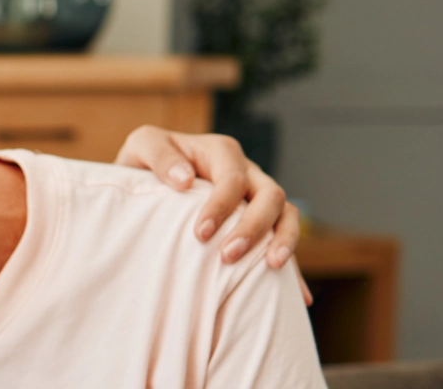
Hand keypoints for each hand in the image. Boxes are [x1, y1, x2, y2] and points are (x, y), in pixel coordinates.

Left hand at [114, 125, 311, 304]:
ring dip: (284, 240)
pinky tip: (299, 296)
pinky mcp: (260, 224)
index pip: (232, 177)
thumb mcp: (142, 146)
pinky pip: (284, 241)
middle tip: (227, 256)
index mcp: (221, 152)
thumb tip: (184, 179)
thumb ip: (159, 155)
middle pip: (270, 194)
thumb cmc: (145, 162)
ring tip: (273, 267)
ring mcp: (257, 198)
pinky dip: (295, 269)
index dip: (220, 205)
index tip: (200, 234)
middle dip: (253, 226)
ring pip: (287, 214)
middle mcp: (248, 172)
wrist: (148, 180)